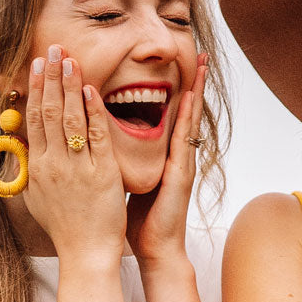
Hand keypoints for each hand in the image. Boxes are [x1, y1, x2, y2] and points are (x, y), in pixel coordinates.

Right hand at [23, 44, 127, 261]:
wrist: (86, 253)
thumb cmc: (65, 226)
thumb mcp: (37, 196)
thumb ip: (30, 166)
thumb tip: (23, 142)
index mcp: (38, 167)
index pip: (34, 118)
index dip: (35, 89)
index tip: (37, 65)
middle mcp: (54, 164)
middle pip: (49, 111)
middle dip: (51, 77)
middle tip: (54, 49)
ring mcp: (77, 168)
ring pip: (70, 118)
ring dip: (70, 86)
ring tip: (70, 59)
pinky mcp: (102, 173)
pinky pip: (95, 136)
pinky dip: (92, 111)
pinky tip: (91, 90)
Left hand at [126, 53, 207, 265]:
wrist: (155, 249)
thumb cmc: (138, 221)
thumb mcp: (126, 182)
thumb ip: (120, 162)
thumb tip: (100, 145)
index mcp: (163, 157)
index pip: (169, 115)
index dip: (174, 90)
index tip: (177, 65)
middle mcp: (177, 155)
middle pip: (185, 110)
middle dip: (193, 81)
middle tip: (198, 52)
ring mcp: (183, 163)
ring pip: (190, 118)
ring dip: (197, 90)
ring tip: (201, 63)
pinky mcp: (182, 173)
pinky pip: (184, 138)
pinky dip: (188, 116)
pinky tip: (191, 97)